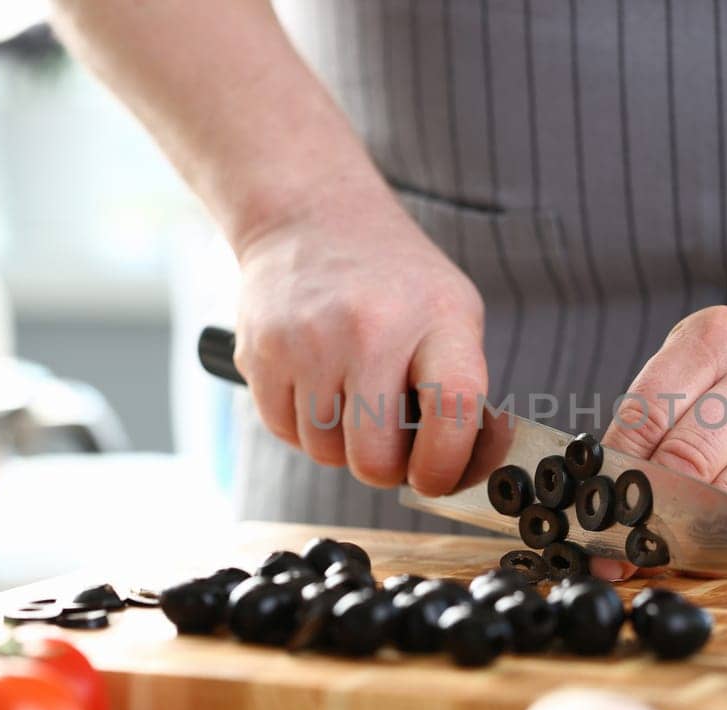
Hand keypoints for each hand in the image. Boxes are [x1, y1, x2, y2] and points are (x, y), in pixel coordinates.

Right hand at [233, 191, 486, 495]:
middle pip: (375, 457)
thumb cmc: (394, 279)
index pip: (452, 408)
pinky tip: (318, 386)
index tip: (438, 475)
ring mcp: (307, 343)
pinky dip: (304, 427)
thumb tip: (467, 468)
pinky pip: (285, 433)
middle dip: (386, 467)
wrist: (311, 217)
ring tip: (352, 394)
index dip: (446, 464)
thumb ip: (463, 389)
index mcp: (435, 318)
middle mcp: (369, 329)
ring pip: (326, 454)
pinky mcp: (259, 353)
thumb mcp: (453, 312)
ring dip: (342, 444)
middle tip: (393, 444)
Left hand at [598, 306, 726, 577]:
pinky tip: (705, 550)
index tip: (593, 502)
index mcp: (717, 338)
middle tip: (619, 537)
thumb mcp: (693, 368)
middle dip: (648, 504)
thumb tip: (598, 495)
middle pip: (689, 456)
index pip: (649, 410)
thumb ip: (650, 418)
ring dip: (687, 533)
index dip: (615, 465)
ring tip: (656, 551)